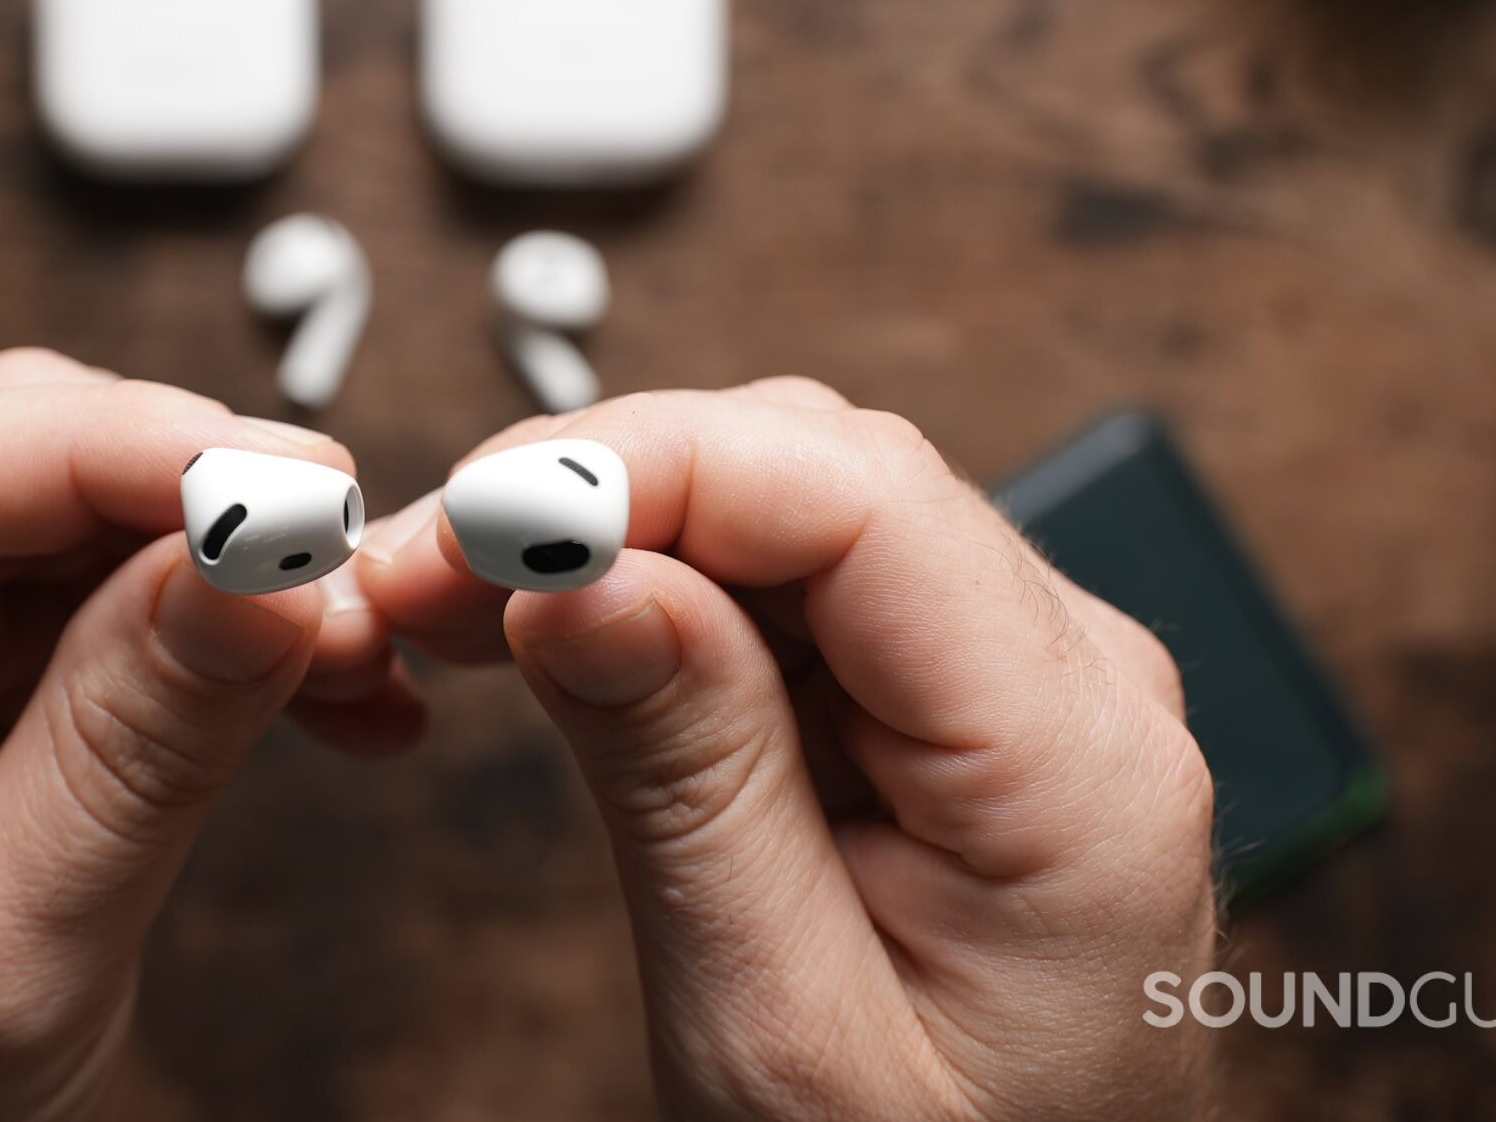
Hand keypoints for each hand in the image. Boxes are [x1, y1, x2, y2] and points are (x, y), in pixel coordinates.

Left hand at [0, 350, 422, 1121]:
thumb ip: (128, 751)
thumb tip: (265, 560)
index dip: (117, 450)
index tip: (288, 483)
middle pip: (7, 452)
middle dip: (195, 496)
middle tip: (349, 566)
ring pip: (83, 498)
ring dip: (238, 557)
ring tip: (361, 648)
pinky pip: (123, 577)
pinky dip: (236, 618)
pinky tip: (334, 685)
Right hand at [356, 381, 1218, 1120]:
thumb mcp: (778, 1029)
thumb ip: (691, 787)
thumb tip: (575, 570)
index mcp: (1079, 768)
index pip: (865, 499)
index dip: (649, 467)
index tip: (474, 517)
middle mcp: (1074, 684)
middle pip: (824, 474)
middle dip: (603, 490)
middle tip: (416, 573)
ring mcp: (1018, 685)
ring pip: (794, 510)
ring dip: (610, 531)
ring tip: (444, 602)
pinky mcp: (948, 708)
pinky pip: (795, 587)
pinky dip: (653, 589)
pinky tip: (542, 627)